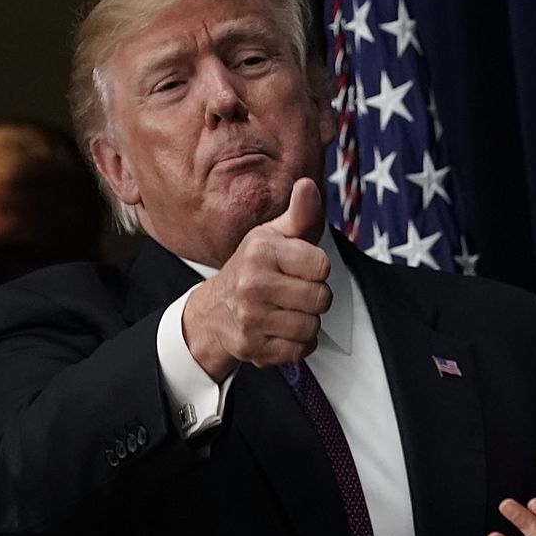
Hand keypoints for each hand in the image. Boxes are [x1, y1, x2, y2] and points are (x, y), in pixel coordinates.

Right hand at [181, 177, 331, 380]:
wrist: (215, 311)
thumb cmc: (253, 268)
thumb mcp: (274, 235)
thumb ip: (301, 213)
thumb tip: (307, 185)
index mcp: (261, 250)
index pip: (321, 265)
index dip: (315, 269)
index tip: (298, 269)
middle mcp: (253, 283)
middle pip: (321, 298)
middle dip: (313, 297)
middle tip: (292, 292)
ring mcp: (251, 317)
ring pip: (312, 326)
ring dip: (306, 322)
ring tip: (285, 310)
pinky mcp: (253, 346)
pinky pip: (300, 350)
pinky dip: (296, 344)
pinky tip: (280, 330)